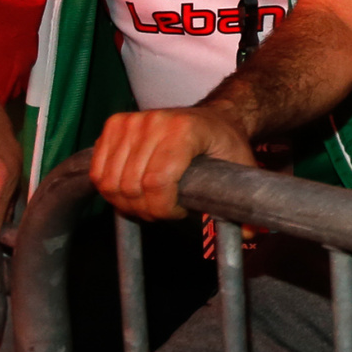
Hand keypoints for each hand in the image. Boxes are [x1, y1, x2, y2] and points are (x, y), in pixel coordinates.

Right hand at [90, 104, 256, 220]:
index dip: (163, 209)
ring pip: (110, 182)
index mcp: (184, 130)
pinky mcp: (115, 124)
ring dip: (127, 203)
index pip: (157, 182)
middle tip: (165, 211)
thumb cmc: (225, 144)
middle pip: (131, 186)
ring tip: (151, 202)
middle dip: (147, 210)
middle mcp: (154, 121)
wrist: (215, 115)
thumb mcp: (242, 169)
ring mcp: (131, 121)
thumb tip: (252, 236)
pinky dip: (110, 189)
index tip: (180, 212)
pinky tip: (133, 190)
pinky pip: (98, 171)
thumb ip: (243, 203)